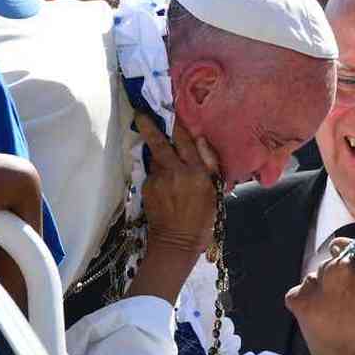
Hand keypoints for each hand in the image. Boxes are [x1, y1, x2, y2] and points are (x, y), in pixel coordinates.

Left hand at [137, 114, 217, 254]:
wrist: (175, 243)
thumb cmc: (201, 221)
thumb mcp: (214, 192)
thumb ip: (209, 164)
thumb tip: (200, 139)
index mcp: (195, 172)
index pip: (185, 140)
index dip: (177, 124)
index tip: (170, 111)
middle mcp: (174, 171)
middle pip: (159, 142)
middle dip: (148, 125)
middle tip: (139, 112)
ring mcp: (157, 179)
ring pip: (155, 158)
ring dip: (157, 154)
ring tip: (160, 154)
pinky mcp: (146, 188)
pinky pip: (152, 173)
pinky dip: (157, 172)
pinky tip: (164, 182)